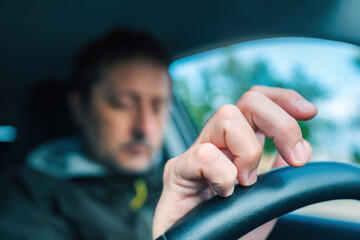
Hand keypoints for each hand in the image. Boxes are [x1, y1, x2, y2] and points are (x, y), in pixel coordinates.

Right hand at [152, 86, 316, 238]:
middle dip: (280, 123)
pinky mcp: (177, 171)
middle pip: (248, 100)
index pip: (256, 100)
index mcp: (237, 145)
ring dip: (248, 152)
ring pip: (226, 116)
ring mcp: (195, 153)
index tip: (309, 113)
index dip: (283, 99)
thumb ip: (278, 170)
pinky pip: (204, 154)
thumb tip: (301, 147)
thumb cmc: (230, 229)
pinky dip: (224, 175)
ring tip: (246, 182)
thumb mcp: (266, 197)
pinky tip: (224, 194)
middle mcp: (216, 142)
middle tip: (294, 158)